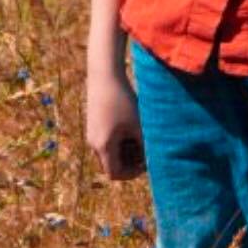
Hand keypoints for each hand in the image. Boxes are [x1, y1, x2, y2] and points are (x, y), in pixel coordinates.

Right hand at [85, 60, 146, 180]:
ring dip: (124, 150)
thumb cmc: (123, 99)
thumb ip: (145, 146)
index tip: (146, 162)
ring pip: (109, 152)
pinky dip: (118, 140)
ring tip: (139, 136)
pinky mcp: (93, 124)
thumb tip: (155, 161)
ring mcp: (91, 133)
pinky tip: (130, 125)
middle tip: (145, 149)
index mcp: (103, 147)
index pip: (115, 174)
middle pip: (111, 164)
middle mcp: (93, 143)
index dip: (132, 173)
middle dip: (129, 161)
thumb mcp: (138, 125)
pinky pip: (105, 141)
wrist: (104, 74)